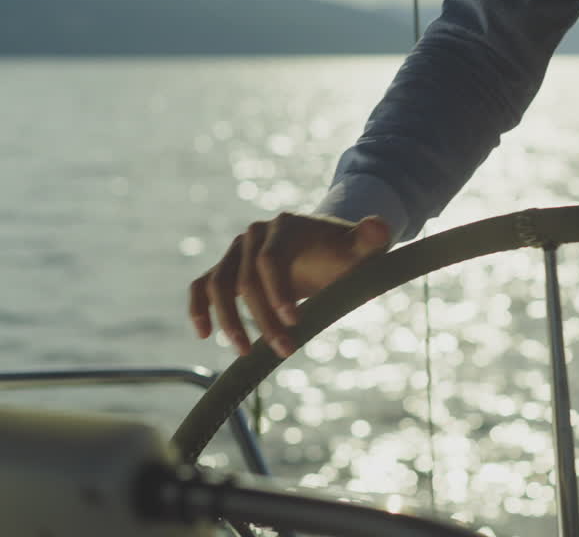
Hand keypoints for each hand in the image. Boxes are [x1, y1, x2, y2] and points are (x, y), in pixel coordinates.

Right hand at [189, 213, 391, 358]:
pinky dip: (198, 308)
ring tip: (247, 353)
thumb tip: (378, 228)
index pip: (270, 260)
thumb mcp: (362, 248)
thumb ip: (371, 239)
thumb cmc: (346, 253)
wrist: (329, 252)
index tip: (294, 322)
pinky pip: (202, 287)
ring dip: (229, 321)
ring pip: (218, 285)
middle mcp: (254, 235)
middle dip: (262, 318)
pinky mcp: (226, 270)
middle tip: (285, 350)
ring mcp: (236, 252)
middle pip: (245, 279)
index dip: (278, 292)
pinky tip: (205, 334)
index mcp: (284, 226)